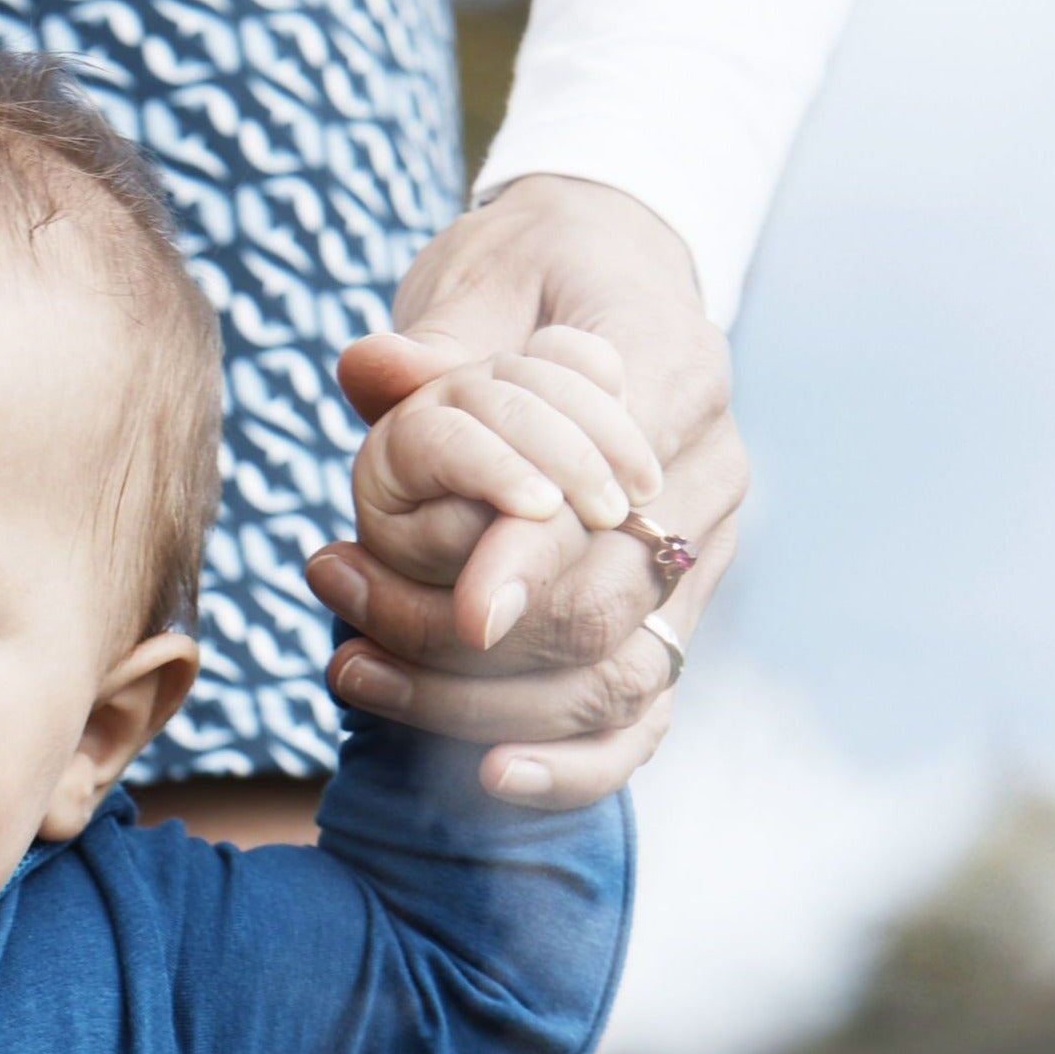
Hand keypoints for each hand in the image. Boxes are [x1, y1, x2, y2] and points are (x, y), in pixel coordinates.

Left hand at [311, 173, 744, 804]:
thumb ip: (438, 337)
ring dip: (480, 706)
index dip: (535, 560)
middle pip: (606, 611)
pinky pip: (640, 726)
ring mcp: (701, 563)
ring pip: (613, 683)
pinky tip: (489, 777)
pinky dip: (571, 768)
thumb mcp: (486, 276)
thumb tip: (372, 374)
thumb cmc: (531, 278)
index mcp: (679, 371)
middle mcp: (710, 479)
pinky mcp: (677, 625)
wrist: (597, 287)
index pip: (612, 498)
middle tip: (344, 624)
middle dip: (470, 645)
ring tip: (353, 671)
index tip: (463, 613)